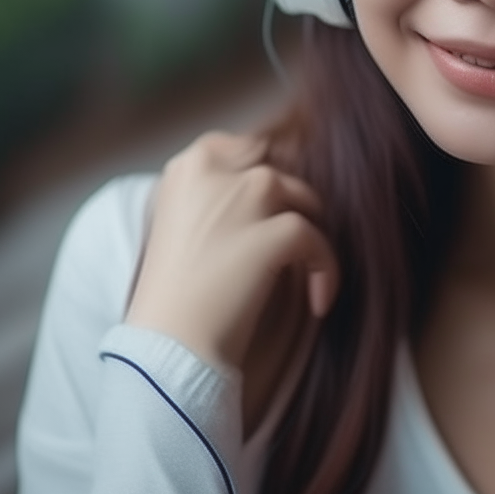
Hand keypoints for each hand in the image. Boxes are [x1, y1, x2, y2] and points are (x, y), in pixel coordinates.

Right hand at [125, 132, 338, 372]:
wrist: (169, 348)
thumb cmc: (172, 297)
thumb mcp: (179, 226)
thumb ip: (213, 197)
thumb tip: (264, 184)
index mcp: (186, 169)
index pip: (241, 145)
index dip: (261, 171)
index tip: (270, 202)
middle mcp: (216, 171)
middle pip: (276, 173)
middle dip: (287, 207)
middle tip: (285, 248)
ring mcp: (246, 197)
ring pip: (302, 198)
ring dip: (308, 235)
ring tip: (301, 273)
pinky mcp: (275, 231)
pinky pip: (318, 239)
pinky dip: (325, 269)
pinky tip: (318, 300)